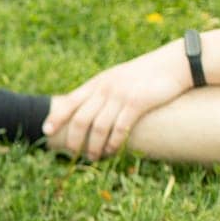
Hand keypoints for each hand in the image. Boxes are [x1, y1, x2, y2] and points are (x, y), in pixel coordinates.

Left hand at [44, 44, 190, 159]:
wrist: (173, 64)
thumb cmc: (143, 76)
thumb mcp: (116, 79)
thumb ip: (100, 93)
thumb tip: (86, 114)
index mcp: (97, 83)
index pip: (70, 102)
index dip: (56, 118)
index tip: (46, 132)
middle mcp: (104, 89)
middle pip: (81, 119)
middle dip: (74, 139)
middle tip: (73, 154)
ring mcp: (120, 95)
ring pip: (99, 127)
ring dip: (94, 145)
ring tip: (93, 157)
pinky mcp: (137, 103)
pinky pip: (120, 128)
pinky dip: (113, 143)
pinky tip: (111, 151)